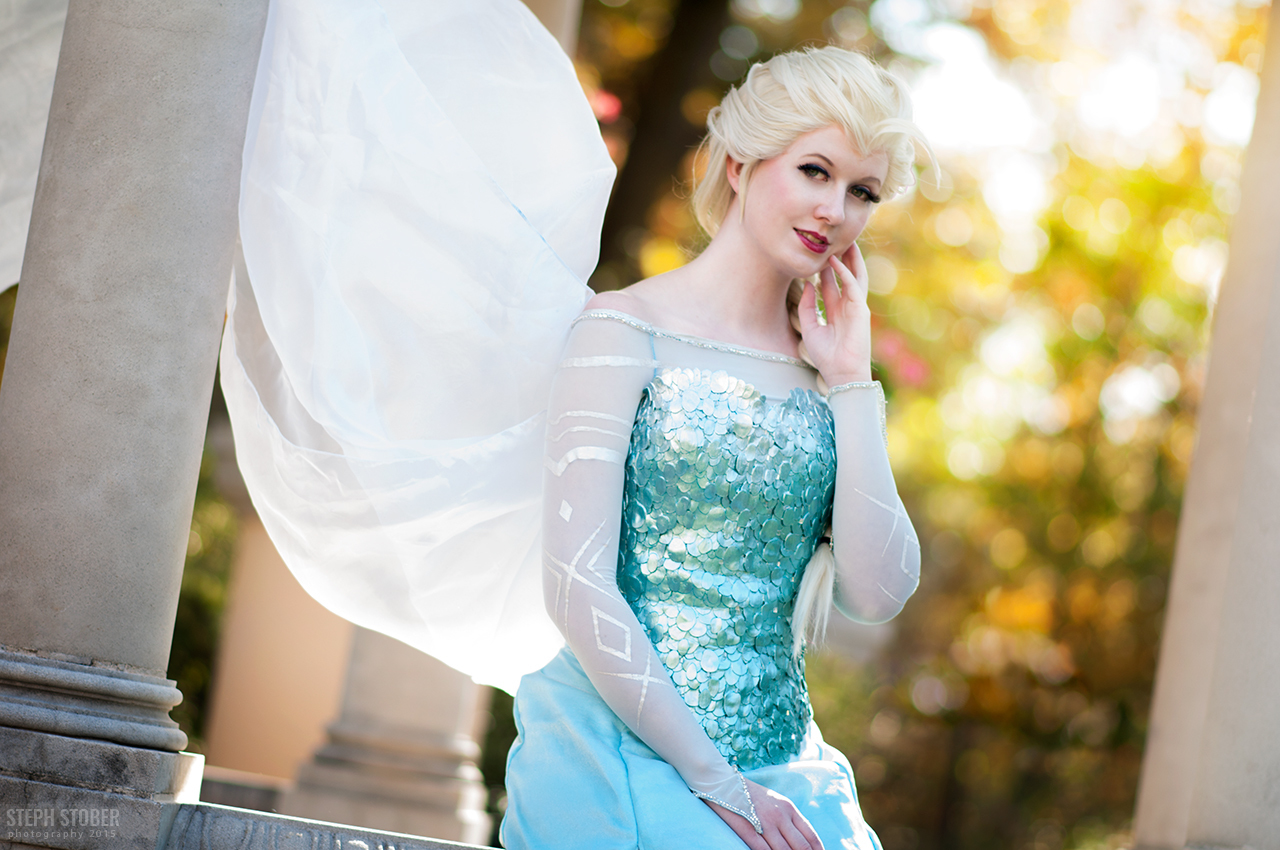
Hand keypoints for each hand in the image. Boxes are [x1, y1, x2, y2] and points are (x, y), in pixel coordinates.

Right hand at [702, 777, 823, 849]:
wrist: (723, 782)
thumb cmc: (751, 795)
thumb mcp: (776, 803)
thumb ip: (790, 820)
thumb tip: (804, 843)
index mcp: (789, 809)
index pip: (811, 837)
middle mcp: (780, 816)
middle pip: (800, 847)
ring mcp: (764, 823)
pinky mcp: (747, 829)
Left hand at [797, 241, 872, 385]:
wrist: (840, 373)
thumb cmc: (826, 355)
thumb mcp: (810, 327)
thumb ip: (807, 306)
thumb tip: (807, 283)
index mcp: (836, 311)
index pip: (831, 284)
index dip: (825, 270)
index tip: (818, 254)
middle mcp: (847, 306)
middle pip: (846, 276)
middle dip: (842, 259)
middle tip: (835, 241)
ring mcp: (856, 306)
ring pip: (855, 276)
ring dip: (851, 259)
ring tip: (845, 241)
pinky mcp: (860, 309)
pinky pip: (853, 286)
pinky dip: (845, 272)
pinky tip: (836, 261)